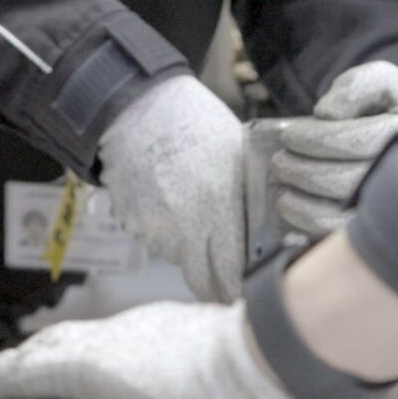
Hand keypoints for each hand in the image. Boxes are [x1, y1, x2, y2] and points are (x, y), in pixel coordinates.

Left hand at [0, 302, 397, 398]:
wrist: (289, 368)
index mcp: (179, 363)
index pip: (119, 367)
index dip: (89, 379)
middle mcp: (137, 344)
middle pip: (68, 356)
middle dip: (38, 379)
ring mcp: (110, 349)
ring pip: (38, 360)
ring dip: (6, 379)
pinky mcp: (88, 367)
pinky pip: (18, 375)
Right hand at [97, 75, 249, 300]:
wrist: (136, 104)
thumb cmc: (194, 122)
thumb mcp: (237, 153)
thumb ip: (249, 197)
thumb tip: (266, 232)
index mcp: (216, 209)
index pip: (229, 275)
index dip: (237, 291)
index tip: (245, 294)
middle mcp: (182, 227)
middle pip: (200, 279)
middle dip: (215, 284)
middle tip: (226, 281)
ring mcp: (152, 226)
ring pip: (177, 256)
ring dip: (189, 248)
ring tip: (194, 215)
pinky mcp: (131, 220)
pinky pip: (154, 236)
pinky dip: (164, 228)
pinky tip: (170, 200)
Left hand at [270, 62, 397, 234]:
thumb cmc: (396, 109)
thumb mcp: (384, 82)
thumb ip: (356, 87)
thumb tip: (326, 114)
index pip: (356, 142)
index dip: (315, 140)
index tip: (289, 135)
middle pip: (345, 182)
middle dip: (301, 170)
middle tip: (279, 160)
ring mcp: (395, 207)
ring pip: (340, 215)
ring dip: (300, 200)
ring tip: (281, 183)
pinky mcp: (380, 228)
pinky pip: (339, 234)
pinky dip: (308, 221)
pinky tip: (291, 205)